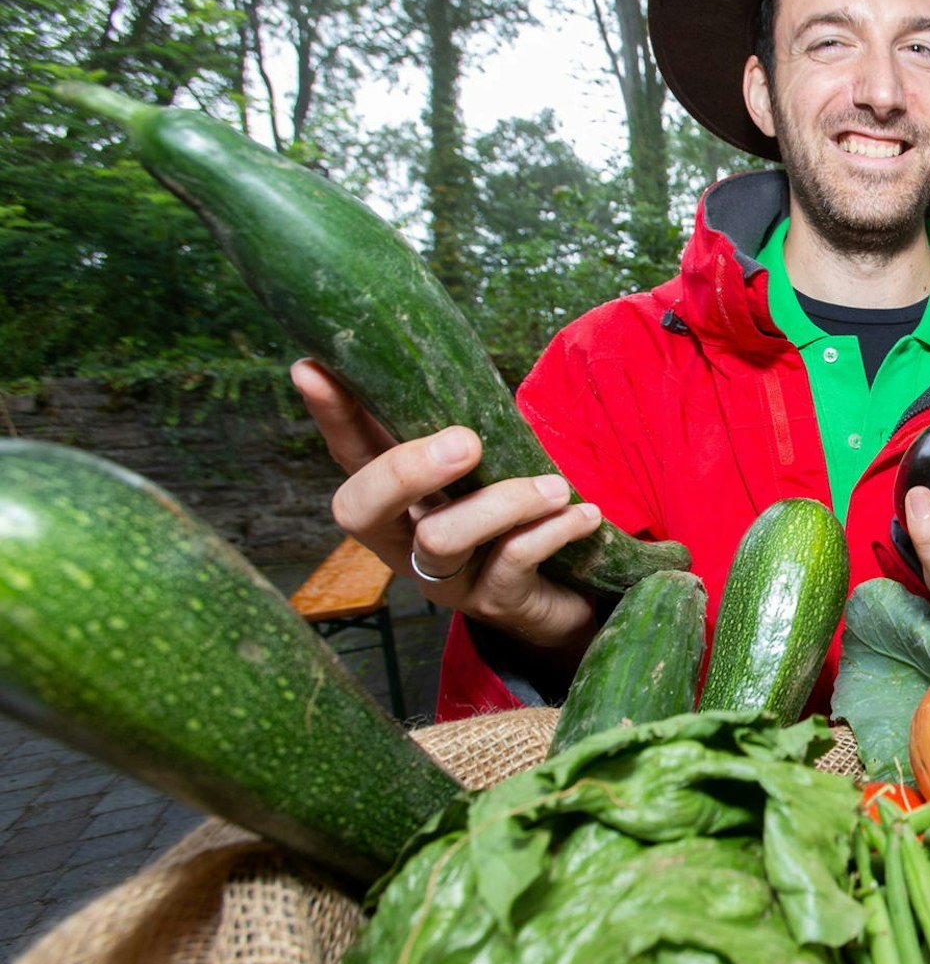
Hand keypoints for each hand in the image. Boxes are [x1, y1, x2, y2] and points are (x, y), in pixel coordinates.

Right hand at [290, 359, 598, 654]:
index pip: (349, 454)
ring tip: (555, 487)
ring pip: (440, 540)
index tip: (310, 367)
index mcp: (397, 501)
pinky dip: (553, 531)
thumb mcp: (487, 473)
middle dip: (405, 469)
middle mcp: (404, 542)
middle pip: (359, 510)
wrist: (568, 600)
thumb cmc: (519, 519)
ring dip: (504, 501)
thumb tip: (448, 360)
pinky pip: (511, 561)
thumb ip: (464, 432)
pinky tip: (584, 516)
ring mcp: (445, 580)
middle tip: (467, 442)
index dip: (329, 414)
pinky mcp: (494, 603)